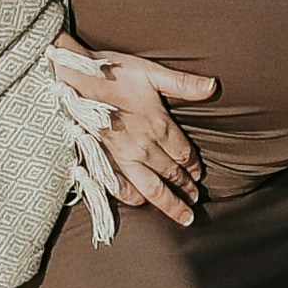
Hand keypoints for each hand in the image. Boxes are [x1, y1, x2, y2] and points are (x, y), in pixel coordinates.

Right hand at [41, 37, 218, 224]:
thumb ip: (184, 84)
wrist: (73, 78)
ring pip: (153, 189)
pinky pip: (122, 189)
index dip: (194, 165)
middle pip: (172, 174)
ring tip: (183, 215)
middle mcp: (143, 146)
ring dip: (170, 204)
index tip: (199, 173)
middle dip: (186, 187)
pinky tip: (143, 203)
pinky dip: (135, 199)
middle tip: (195, 198)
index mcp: (158, 125)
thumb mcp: (151, 72)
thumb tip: (214, 86)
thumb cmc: (112, 72)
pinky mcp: (102, 162)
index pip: (184, 154)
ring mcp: (122, 158)